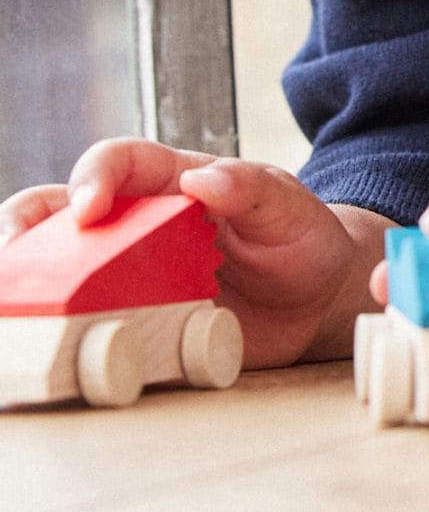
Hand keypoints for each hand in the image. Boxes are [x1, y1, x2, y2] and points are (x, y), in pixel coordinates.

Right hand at [0, 140, 378, 369]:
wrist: (315, 301)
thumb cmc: (300, 240)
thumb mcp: (290, 210)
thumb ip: (254, 191)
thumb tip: (205, 180)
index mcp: (168, 181)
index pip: (116, 162)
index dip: (93, 178)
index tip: (89, 209)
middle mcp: (133, 225)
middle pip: (57, 213)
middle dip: (23, 227)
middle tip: (10, 255)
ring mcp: (125, 275)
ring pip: (55, 268)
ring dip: (26, 281)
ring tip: (10, 305)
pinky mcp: (130, 321)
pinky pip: (83, 326)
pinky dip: (55, 332)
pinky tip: (42, 349)